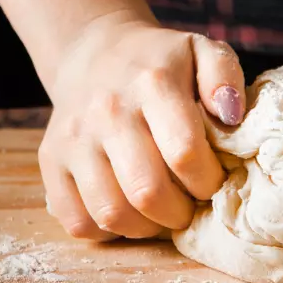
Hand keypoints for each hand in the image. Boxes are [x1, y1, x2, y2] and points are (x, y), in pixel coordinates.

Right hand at [39, 14, 244, 240]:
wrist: (95, 51)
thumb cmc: (160, 61)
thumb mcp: (202, 51)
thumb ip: (225, 77)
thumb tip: (231, 116)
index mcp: (152, 83)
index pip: (185, 153)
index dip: (208, 181)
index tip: (215, 181)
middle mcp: (108, 111)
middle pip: (147, 192)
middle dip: (180, 213)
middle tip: (191, 206)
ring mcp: (74, 138)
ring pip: (111, 213)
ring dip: (146, 228)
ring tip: (162, 213)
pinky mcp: (51, 160)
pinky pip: (77, 220)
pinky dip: (107, 231)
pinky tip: (128, 212)